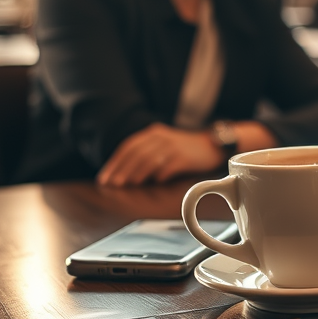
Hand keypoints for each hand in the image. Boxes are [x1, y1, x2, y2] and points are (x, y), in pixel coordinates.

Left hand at [97, 123, 222, 186]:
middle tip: (112, 185)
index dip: (114, 163)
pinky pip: (167, 167)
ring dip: (136, 174)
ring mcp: (174, 147)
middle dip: (122, 170)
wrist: (212, 145)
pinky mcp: (185, 157)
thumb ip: (146, 153)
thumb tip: (123, 174)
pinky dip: (158, 176)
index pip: (128, 147)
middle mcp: (162, 137)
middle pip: (136, 154)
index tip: (105, 178)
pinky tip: (152, 183)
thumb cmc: (184, 149)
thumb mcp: (163, 144)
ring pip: (149, 160)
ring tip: (127, 186)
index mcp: (153, 133)